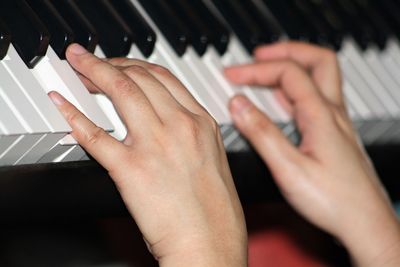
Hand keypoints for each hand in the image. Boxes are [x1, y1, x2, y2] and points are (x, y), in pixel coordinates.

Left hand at [49, 44, 246, 266]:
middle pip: (140, 77)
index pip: (164, 78)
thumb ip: (190, 134)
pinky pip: (97, 135)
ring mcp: (156, 145)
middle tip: (93, 63)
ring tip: (78, 69)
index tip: (122, 65)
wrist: (210, 244)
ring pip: (121, 92)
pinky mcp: (132, 169)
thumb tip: (165, 120)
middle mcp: (181, 126)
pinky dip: (75, 116)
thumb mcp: (211, 159)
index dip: (136, 65)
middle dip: (111, 63)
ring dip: (93, 73)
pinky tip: (65, 105)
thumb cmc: (215, 211)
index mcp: (202, 124)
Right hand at [225, 41, 399, 266]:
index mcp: (321, 115)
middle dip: (285, 51)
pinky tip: (281, 101)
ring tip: (265, 70)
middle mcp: (333, 113)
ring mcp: (336, 123)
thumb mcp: (289, 169)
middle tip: (258, 55)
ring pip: (319, 77)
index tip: (231, 75)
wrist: (365, 224)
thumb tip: (238, 105)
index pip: (288, 72)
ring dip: (291, 66)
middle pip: (317, 60)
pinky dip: (295, 89)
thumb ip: (262, 134)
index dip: (257, 69)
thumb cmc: (334, 202)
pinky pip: (316, 98)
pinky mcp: (334, 135)